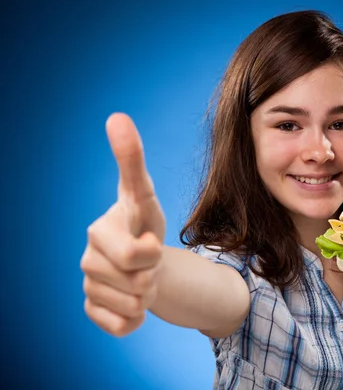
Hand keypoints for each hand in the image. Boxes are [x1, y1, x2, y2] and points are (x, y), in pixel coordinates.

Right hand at [80, 113, 165, 336]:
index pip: (137, 251)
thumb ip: (131, 159)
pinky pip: (121, 326)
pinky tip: (130, 300)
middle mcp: (89, 257)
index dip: (150, 250)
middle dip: (153, 272)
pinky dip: (134, 319)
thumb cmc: (142, 222)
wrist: (140, 260)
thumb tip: (116, 116)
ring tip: (139, 274)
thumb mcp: (144, 192)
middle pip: (140, 280)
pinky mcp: (91, 310)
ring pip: (134, 304)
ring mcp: (88, 285)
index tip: (150, 242)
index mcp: (102, 229)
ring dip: (147, 293)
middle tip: (148, 259)